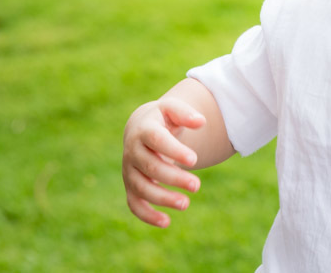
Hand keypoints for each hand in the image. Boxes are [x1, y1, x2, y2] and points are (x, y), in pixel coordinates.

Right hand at [122, 97, 205, 226]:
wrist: (141, 129)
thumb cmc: (163, 119)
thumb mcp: (172, 108)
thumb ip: (185, 113)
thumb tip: (201, 122)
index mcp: (144, 130)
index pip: (157, 140)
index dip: (174, 150)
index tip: (194, 160)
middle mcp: (133, 151)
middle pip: (151, 167)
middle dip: (174, 178)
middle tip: (197, 186)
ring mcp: (129, 170)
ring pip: (142, 188)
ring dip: (163, 198)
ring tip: (186, 203)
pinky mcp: (131, 186)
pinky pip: (134, 203)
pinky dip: (147, 215)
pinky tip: (166, 222)